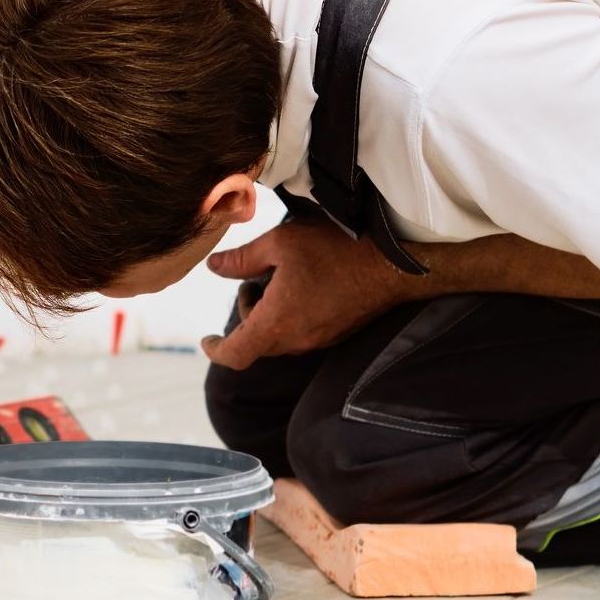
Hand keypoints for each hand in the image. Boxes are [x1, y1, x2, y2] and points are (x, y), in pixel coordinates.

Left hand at [201, 220, 409, 370]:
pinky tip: (302, 284)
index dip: (216, 351)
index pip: (235, 355)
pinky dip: (290, 316)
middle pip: (256, 343)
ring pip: (279, 338)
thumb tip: (214, 266)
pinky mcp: (336, 334)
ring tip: (280, 278)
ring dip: (269, 315)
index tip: (207, 341)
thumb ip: (242, 259)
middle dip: (246, 316)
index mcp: (276, 324)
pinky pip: (301, 333)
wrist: (392, 264)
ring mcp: (318, 340)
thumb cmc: (335, 250)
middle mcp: (296, 340)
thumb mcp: (279, 244)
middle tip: (255, 281)